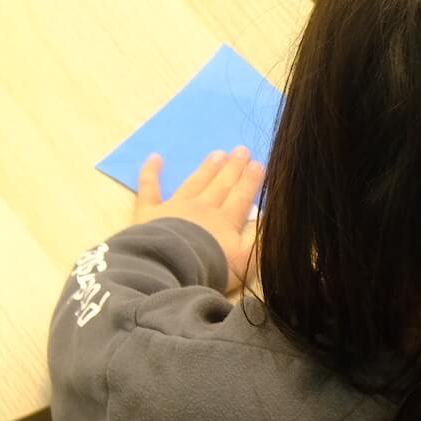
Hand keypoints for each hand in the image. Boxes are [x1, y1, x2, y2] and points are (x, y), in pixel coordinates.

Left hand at [133, 147, 262, 292]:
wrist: (172, 270)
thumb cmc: (210, 269)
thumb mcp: (246, 263)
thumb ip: (259, 241)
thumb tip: (270, 221)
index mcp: (226, 221)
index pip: (242, 197)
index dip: (251, 180)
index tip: (258, 164)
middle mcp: (202, 208)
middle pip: (221, 185)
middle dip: (232, 168)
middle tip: (241, 150)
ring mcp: (175, 207)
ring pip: (195, 183)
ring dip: (207, 168)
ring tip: (218, 154)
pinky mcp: (149, 211)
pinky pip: (149, 187)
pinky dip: (150, 172)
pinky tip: (155, 157)